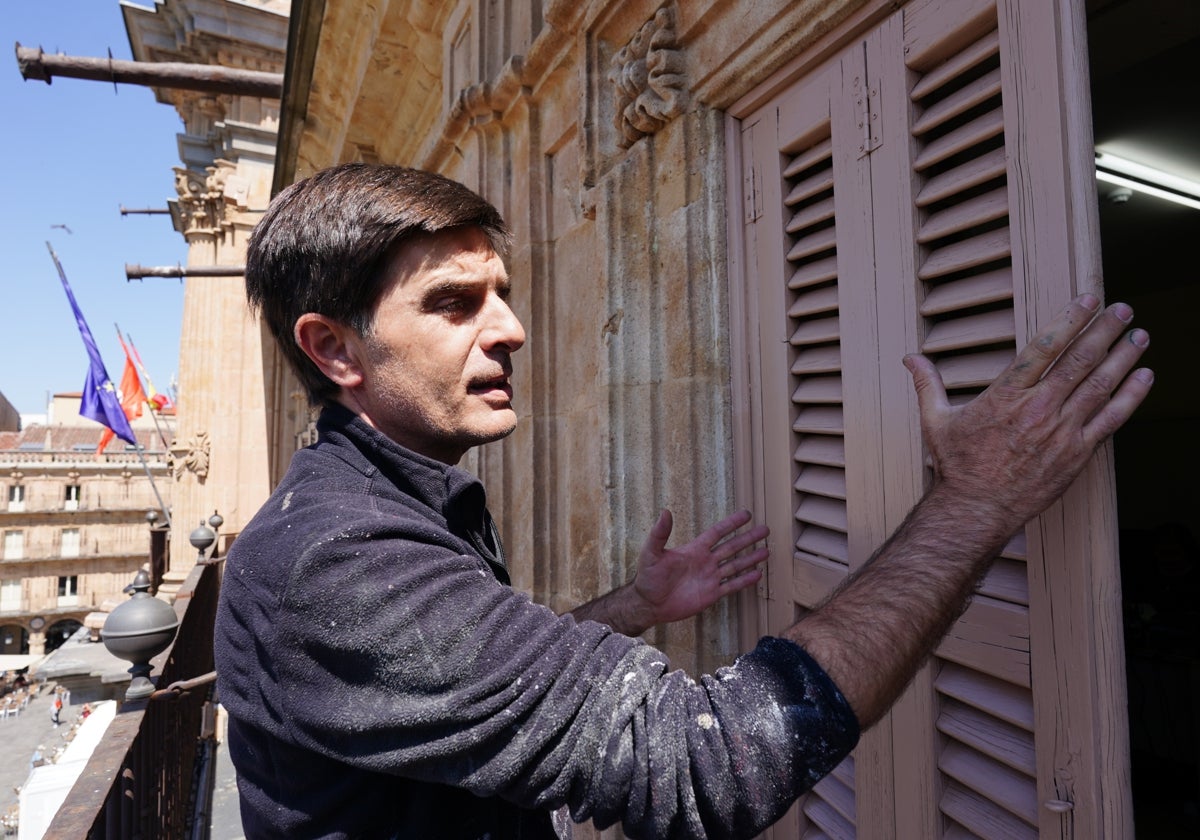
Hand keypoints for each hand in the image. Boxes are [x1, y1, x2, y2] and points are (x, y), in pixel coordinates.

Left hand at [628, 509, 768, 629]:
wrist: (649, 604)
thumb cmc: (648, 578)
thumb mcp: (651, 553)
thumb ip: (659, 534)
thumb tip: (664, 512)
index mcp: (694, 549)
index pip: (717, 533)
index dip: (731, 524)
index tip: (746, 515)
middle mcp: (705, 561)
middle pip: (732, 547)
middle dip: (748, 538)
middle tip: (765, 530)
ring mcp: (710, 578)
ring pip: (735, 565)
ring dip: (751, 558)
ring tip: (767, 551)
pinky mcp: (711, 594)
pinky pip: (732, 586)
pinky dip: (745, 580)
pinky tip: (757, 574)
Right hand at [904, 293, 1152, 531]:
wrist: (977, 508)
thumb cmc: (957, 466)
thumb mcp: (936, 420)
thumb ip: (928, 384)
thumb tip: (909, 358)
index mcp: (1007, 394)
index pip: (1046, 345)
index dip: (1071, 318)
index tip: (1089, 299)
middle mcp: (1038, 408)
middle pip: (1080, 358)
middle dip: (1106, 329)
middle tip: (1123, 309)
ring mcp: (1061, 430)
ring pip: (1101, 384)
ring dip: (1125, 356)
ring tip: (1139, 335)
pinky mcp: (1077, 453)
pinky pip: (1112, 419)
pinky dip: (1132, 396)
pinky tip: (1145, 377)